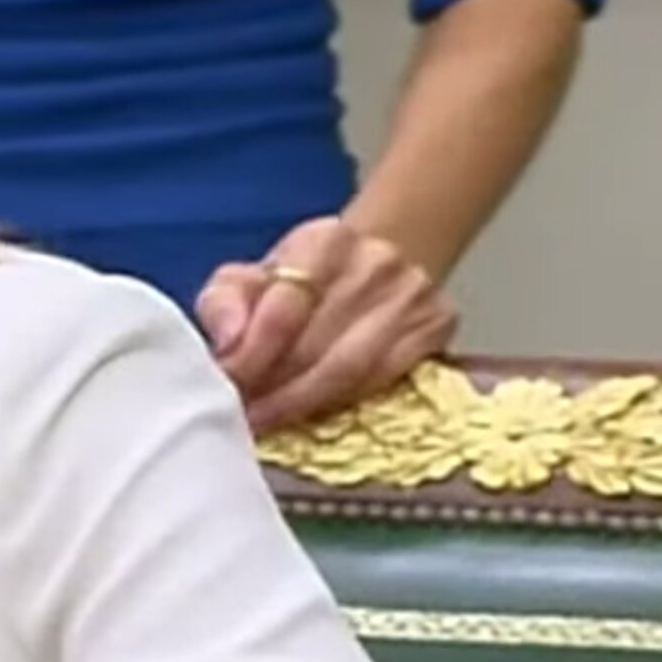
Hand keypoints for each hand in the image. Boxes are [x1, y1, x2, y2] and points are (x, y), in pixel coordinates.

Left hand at [195, 216, 456, 433]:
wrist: (376, 261)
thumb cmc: (299, 280)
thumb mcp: (250, 277)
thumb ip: (225, 303)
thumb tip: (227, 343)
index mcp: (324, 240)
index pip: (284, 309)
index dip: (252, 356)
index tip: (229, 386)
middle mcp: (375, 262)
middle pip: (316, 344)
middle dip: (273, 389)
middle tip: (245, 417)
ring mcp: (412, 294)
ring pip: (351, 369)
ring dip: (303, 403)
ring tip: (270, 421)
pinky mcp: (437, 325)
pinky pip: (381, 379)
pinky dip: (340, 403)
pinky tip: (311, 415)